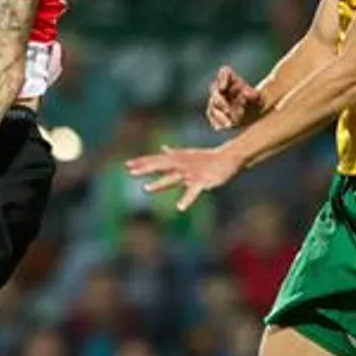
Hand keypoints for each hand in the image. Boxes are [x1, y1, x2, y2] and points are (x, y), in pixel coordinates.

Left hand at [126, 145, 242, 210]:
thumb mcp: (188, 154)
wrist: (229, 157)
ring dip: (159, 183)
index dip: (143, 162)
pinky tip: (180, 207)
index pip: (157, 159)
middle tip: (130, 171)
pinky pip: (193, 192)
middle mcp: (182, 164)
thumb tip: (163, 148)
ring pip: (173, 178)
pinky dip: (187, 199)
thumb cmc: (207, 158)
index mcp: (178, 159)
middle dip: (146, 168)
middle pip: (161, 165)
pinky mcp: (203, 181)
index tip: (127, 165)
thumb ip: (174, 153)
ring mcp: (192, 173)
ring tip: (145, 189)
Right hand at [205, 66, 263, 130]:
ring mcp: (216, 100)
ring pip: (212, 105)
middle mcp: (222, 88)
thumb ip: (253, 95)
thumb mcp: (258, 98)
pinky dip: (216, 121)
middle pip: (214, 90)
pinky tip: (222, 127)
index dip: (222, 79)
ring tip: (229, 124)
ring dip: (219, 115)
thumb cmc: (256, 101)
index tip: (223, 88)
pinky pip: (212, 116)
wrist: (255, 112)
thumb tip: (245, 94)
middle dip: (219, 101)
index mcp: (232, 79)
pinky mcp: (215, 112)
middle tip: (228, 110)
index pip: (225, 72)